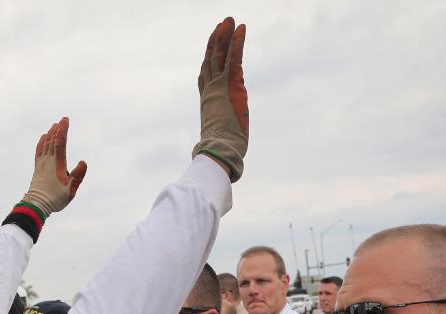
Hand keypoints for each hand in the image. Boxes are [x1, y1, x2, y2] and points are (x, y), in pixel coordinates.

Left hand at [22, 117, 86, 217]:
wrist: (36, 205)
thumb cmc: (55, 199)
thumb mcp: (70, 190)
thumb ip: (78, 176)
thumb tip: (83, 162)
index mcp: (57, 164)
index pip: (60, 142)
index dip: (63, 130)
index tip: (65, 120)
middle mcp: (47, 161)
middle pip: (52, 140)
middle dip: (57, 129)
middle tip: (62, 120)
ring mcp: (41, 164)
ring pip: (45, 144)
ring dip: (50, 134)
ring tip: (53, 126)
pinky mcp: (37, 168)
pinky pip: (39, 150)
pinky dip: (41, 142)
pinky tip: (43, 138)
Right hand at [193, 17, 247, 181]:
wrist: (219, 154)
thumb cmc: (220, 155)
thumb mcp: (220, 141)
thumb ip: (220, 141)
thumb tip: (225, 162)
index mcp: (208, 103)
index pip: (205, 76)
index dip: (208, 58)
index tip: (212, 46)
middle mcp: (211, 92)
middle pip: (210, 60)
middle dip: (216, 41)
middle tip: (221, 24)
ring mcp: (219, 87)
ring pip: (220, 55)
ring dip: (225, 36)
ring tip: (229, 20)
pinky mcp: (230, 86)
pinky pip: (234, 59)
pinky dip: (237, 43)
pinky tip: (240, 28)